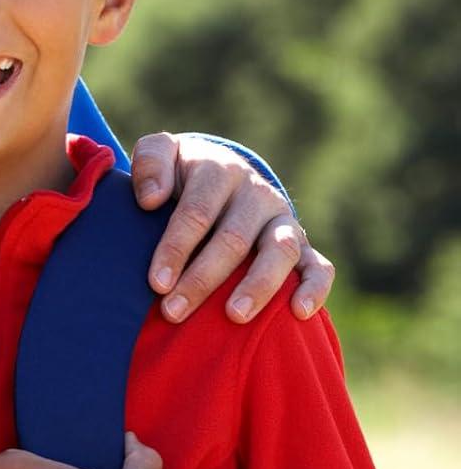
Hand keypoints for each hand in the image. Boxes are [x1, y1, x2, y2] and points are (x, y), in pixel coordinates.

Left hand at [130, 133, 334, 323]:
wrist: (218, 170)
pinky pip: (319, 266)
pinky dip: (314, 288)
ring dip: (257, 286)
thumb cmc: (180, 171)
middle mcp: (255, 192)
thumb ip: (150, 162)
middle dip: (202, 279)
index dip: (176, 248)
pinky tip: (298, 313)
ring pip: (280, 251)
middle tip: (173, 311)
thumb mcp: (161, 152)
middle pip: (233, 238)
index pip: (197, 212)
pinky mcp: (302, 243)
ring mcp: (282, 218)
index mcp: (219, 170)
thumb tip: (151, 199)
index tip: (157, 283)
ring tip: (233, 315)